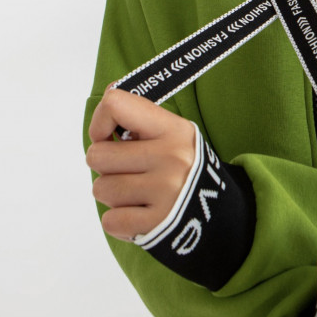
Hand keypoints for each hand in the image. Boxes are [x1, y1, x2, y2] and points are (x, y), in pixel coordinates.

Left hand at [86, 87, 196, 241]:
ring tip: (137, 195)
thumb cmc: (185, 169)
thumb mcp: (173, 135)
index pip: (116, 105)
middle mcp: (170, 157)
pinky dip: (119, 222)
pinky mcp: (157, 224)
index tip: (109, 137)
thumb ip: (140, 117)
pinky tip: (140, 215)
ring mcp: (165, 192)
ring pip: (101, 189)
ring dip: (112, 195)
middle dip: (106, 167)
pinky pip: (110, 221)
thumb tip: (109, 92)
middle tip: (128, 171)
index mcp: (172, 130)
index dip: (100, 122)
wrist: (218, 213)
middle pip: (97, 155)